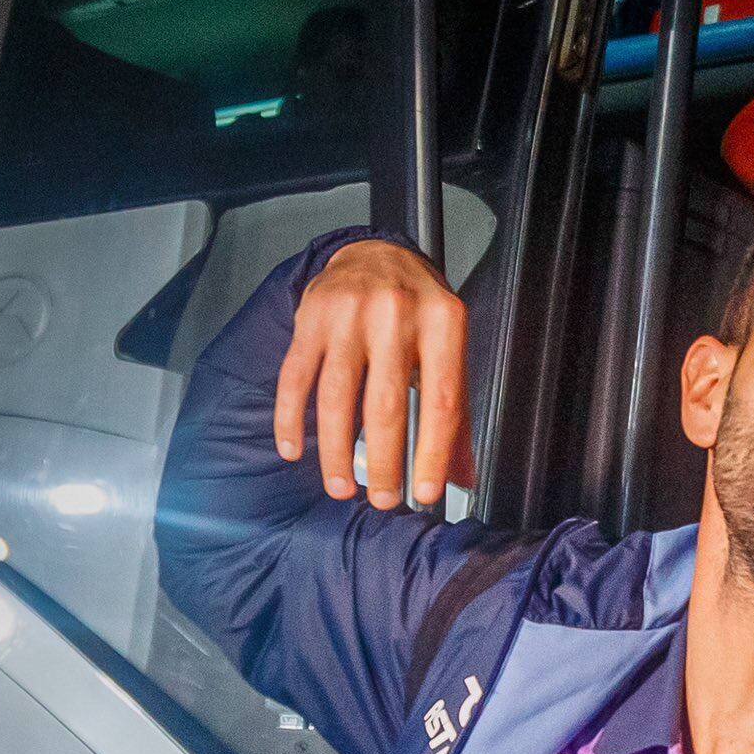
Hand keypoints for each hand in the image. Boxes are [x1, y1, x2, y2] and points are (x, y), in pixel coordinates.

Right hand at [275, 238, 474, 511]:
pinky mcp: (311, 317)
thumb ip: (455, 416)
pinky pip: (295, 376)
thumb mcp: (449, 353)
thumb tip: (462, 479)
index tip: (426, 494)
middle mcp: (395, 313)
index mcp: (443, 324)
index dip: (434, 454)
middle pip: (386, 404)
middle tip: (384, 501)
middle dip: (386, 463)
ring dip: (337, 451)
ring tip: (342, 487)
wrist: (376, 253)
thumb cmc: (418, 313)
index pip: (441, 401)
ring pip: (337, 395)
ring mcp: (348, 313)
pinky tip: (293, 450)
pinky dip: (290, 418)